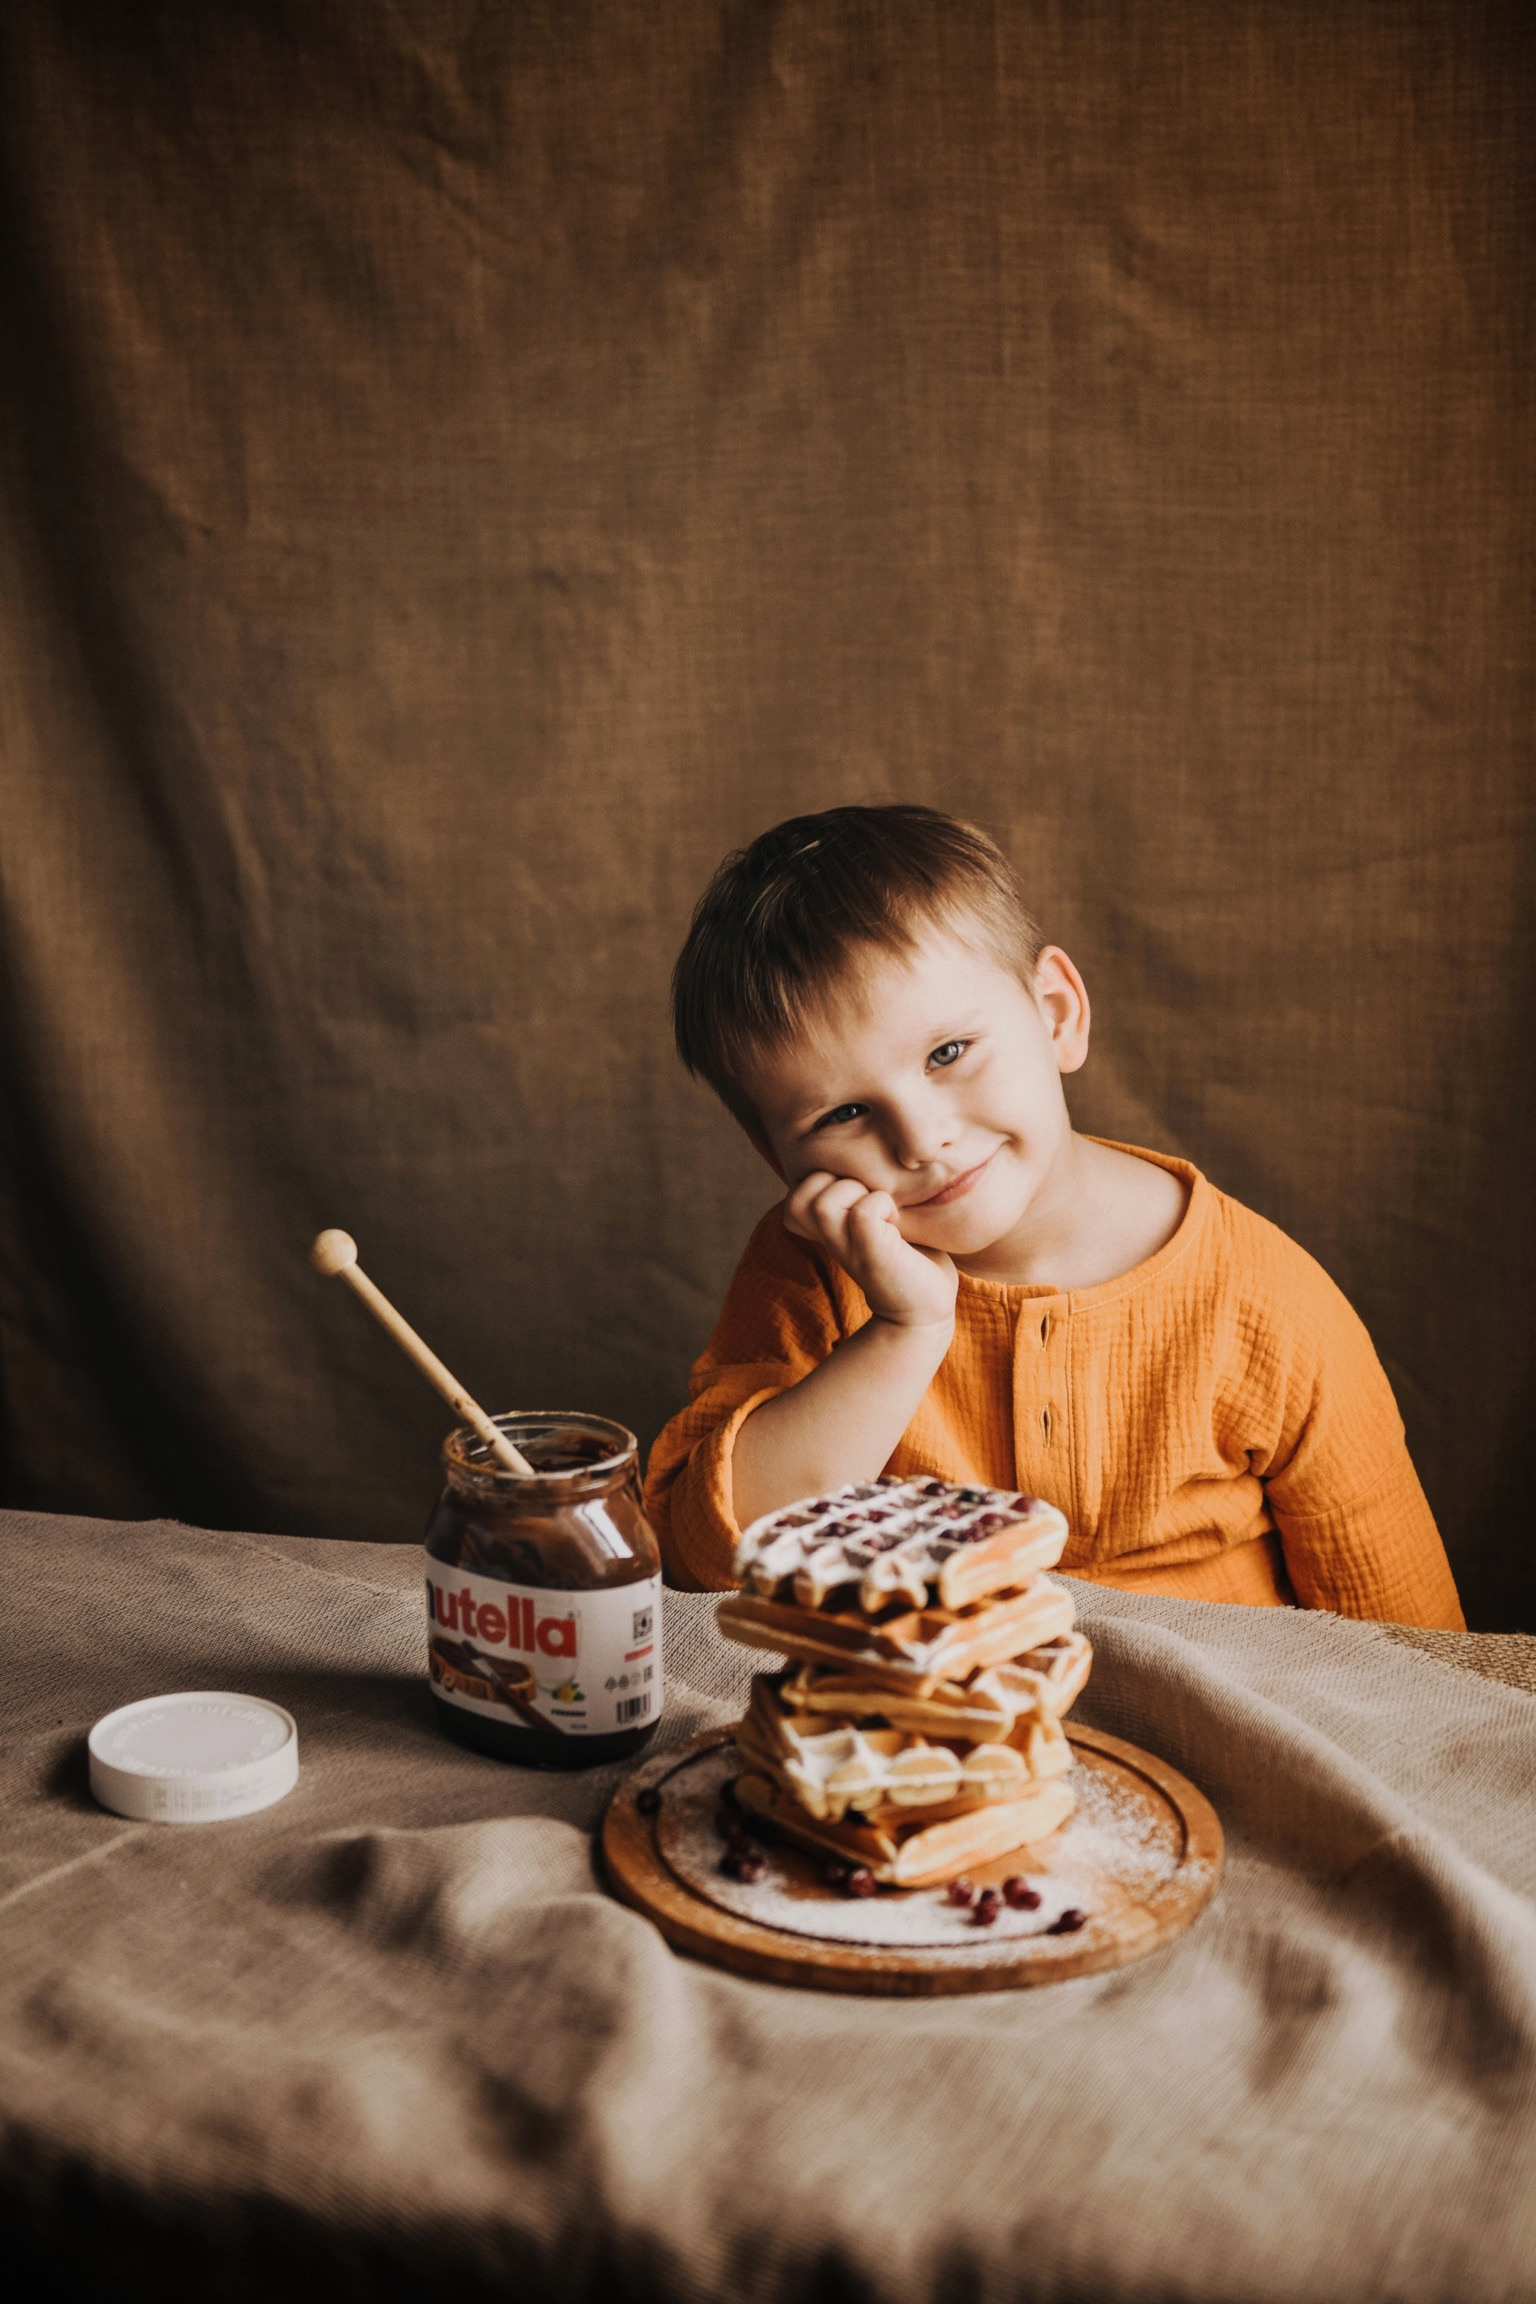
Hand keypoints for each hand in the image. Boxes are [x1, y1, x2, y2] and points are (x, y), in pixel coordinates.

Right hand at [784, 1172, 957, 1329]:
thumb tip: (869, 1142)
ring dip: (859, 1194)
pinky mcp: (869, 1254)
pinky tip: (896, 1225)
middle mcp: (828, 1236)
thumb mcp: (881, 1213)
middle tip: (873, 1201)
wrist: (924, 1308)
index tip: (865, 1197)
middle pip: (803, 1188)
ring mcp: (845, 1247)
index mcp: (825, 1224)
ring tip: (883, 1213)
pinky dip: (884, 1206)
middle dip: (841, 1180)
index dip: (831, 1176)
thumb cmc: (909, 1255)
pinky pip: (864, 1211)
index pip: (799, 1184)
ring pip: (823, 1200)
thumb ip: (867, 1187)